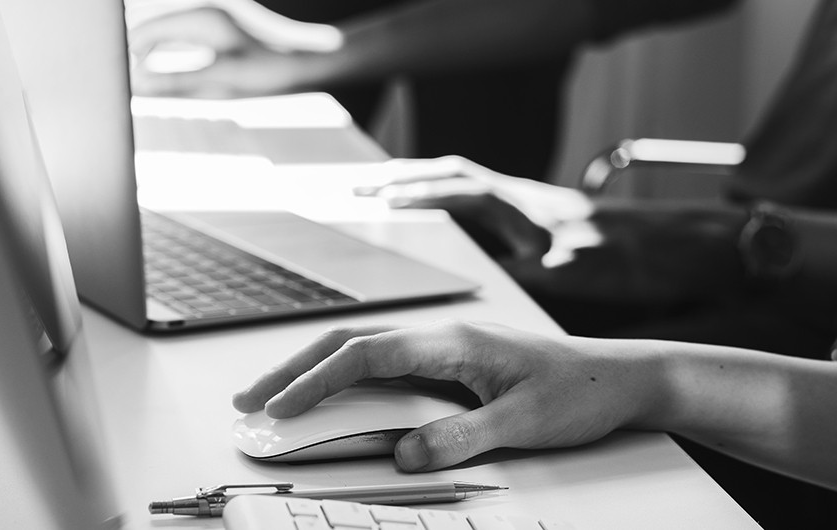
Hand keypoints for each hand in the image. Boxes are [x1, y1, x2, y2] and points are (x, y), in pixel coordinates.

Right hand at [127, 3, 337, 97]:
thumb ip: (175, 82)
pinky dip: (166, 48)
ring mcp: (211, 17)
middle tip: (120, 81)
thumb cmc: (266, 74)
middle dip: (134, 52)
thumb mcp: (219, 83)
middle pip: (153, 27)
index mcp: (202, 21)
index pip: (147, 32)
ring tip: (137, 77)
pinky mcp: (218, 26)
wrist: (304, 64)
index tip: (116, 80)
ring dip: (150, 50)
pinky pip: (180, 33)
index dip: (126, 55)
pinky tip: (161, 66)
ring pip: (166, 30)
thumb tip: (137, 85)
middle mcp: (204, 13)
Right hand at [232, 321, 659, 471]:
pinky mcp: (450, 360)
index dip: (316, 382)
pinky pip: (384, 362)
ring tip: (274, 395)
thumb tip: (404, 456)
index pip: (365, 355)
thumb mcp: (523, 424)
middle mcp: (440, 336)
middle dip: (293, 369)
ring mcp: (443, 346)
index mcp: (451, 342)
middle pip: (348, 343)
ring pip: (361, 349)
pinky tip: (332, 392)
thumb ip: (461, 437)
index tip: (280, 409)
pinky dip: (345, 375)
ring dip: (314, 369)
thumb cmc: (579, 393)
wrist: (623, 377)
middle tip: (250, 399)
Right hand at [361, 157, 748, 304]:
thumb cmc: (637, 266)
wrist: (688, 253)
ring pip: (468, 183)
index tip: (375, 201)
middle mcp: (525, 201)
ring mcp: (533, 207)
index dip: (411, 198)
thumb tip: (466, 285)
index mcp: (525, 209)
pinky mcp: (542, 220)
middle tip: (365, 188)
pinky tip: (447, 216)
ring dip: (427, 184)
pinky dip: (453, 199)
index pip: (455, 194)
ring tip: (389, 192)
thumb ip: (515, 278)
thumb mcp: (571, 279)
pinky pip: (484, 198)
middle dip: (405, 181)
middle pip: (453, 177)